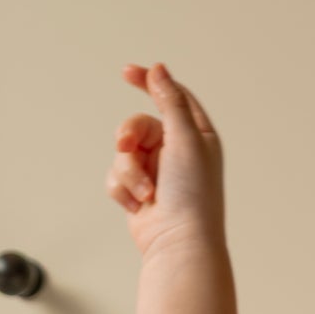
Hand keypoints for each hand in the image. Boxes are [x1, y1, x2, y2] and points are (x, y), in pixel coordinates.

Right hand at [106, 61, 226, 258]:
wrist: (178, 245)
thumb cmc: (191, 195)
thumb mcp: (184, 138)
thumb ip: (170, 101)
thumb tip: (160, 69)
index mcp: (197, 136)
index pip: (173, 97)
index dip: (151, 82)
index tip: (126, 72)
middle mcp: (178, 152)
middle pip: (140, 124)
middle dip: (129, 134)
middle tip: (126, 145)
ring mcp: (157, 173)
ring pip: (124, 151)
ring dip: (128, 170)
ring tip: (144, 192)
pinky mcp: (139, 192)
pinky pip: (117, 176)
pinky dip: (123, 189)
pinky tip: (138, 206)